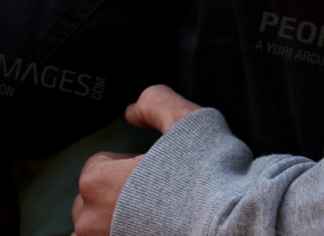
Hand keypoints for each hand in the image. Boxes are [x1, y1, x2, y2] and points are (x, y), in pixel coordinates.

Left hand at [70, 86, 203, 235]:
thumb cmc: (207, 175)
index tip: (153, 169)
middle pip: (91, 200)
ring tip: (157, 214)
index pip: (96, 166)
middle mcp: (91, 222)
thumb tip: (133, 111)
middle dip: (117, 194)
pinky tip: (155, 228)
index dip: (127, 162)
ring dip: (119, 219)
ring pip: (99, 227)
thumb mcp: (185, 119)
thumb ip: (153, 102)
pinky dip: (126, 233)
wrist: (232, 222)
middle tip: (157, 191)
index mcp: (98, 183)